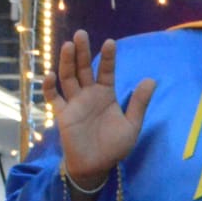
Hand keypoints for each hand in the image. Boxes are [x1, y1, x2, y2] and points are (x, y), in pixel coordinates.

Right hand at [44, 30, 157, 188]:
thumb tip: (152, 79)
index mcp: (106, 94)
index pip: (106, 71)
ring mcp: (74, 103)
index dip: (108, 58)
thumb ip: (139, 103)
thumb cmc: (114, 146)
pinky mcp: (62, 115)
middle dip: (82, 52)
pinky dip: (49, 88)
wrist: (97, 166)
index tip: (110, 42)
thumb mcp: (132, 125)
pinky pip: (53, 99)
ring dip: (67, 62)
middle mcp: (89, 95)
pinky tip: (50, 76)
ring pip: (68, 78)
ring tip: (68, 45)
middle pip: (83, 69)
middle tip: (81, 34)